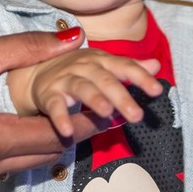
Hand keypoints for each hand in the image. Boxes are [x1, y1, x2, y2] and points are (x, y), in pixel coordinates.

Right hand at [0, 24, 102, 189]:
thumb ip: (33, 48)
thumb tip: (76, 37)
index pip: (52, 136)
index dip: (83, 124)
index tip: (106, 112)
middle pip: (41, 155)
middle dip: (68, 135)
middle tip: (94, 116)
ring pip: (23, 164)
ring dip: (43, 144)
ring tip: (67, 119)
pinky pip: (1, 168)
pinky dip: (17, 151)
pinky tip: (28, 129)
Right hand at [7, 48, 162, 138]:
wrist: (35, 70)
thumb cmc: (77, 71)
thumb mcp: (104, 66)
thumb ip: (129, 68)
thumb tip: (156, 66)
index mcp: (101, 59)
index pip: (124, 66)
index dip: (141, 77)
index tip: (157, 91)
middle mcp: (84, 66)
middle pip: (105, 80)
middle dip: (122, 96)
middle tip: (137, 115)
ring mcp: (65, 79)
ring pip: (82, 88)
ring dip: (95, 100)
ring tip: (107, 114)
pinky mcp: (48, 94)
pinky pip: (54, 106)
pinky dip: (60, 117)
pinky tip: (68, 131)